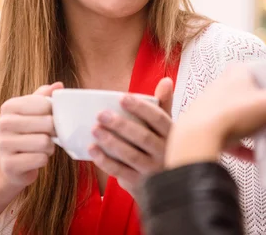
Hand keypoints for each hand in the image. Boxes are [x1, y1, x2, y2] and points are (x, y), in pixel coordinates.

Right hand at [0, 82, 63, 187]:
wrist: (11, 163)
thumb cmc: (27, 133)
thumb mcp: (33, 112)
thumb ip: (44, 97)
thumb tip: (58, 85)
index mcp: (9, 106)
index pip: (45, 104)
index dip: (54, 113)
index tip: (49, 118)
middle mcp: (3, 123)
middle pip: (47, 124)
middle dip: (53, 132)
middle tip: (48, 135)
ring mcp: (3, 145)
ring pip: (44, 143)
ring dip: (49, 147)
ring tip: (41, 147)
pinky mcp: (9, 165)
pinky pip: (40, 159)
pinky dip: (43, 160)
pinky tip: (35, 158)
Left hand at [89, 77, 173, 195]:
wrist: (166, 185)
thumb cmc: (162, 148)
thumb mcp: (167, 128)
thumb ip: (164, 104)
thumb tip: (166, 80)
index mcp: (172, 135)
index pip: (158, 118)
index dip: (140, 108)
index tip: (122, 98)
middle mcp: (164, 153)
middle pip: (142, 137)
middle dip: (120, 125)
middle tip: (101, 114)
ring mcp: (152, 170)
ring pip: (130, 154)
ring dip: (110, 141)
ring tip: (94, 129)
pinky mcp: (139, 184)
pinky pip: (120, 171)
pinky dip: (105, 160)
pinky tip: (93, 149)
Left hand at [165, 63, 265, 168]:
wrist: (196, 140)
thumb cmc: (231, 115)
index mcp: (237, 74)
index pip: (264, 71)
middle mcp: (222, 87)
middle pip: (252, 94)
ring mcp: (213, 109)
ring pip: (240, 115)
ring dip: (256, 126)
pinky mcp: (208, 130)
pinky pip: (230, 138)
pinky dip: (244, 148)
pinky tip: (257, 159)